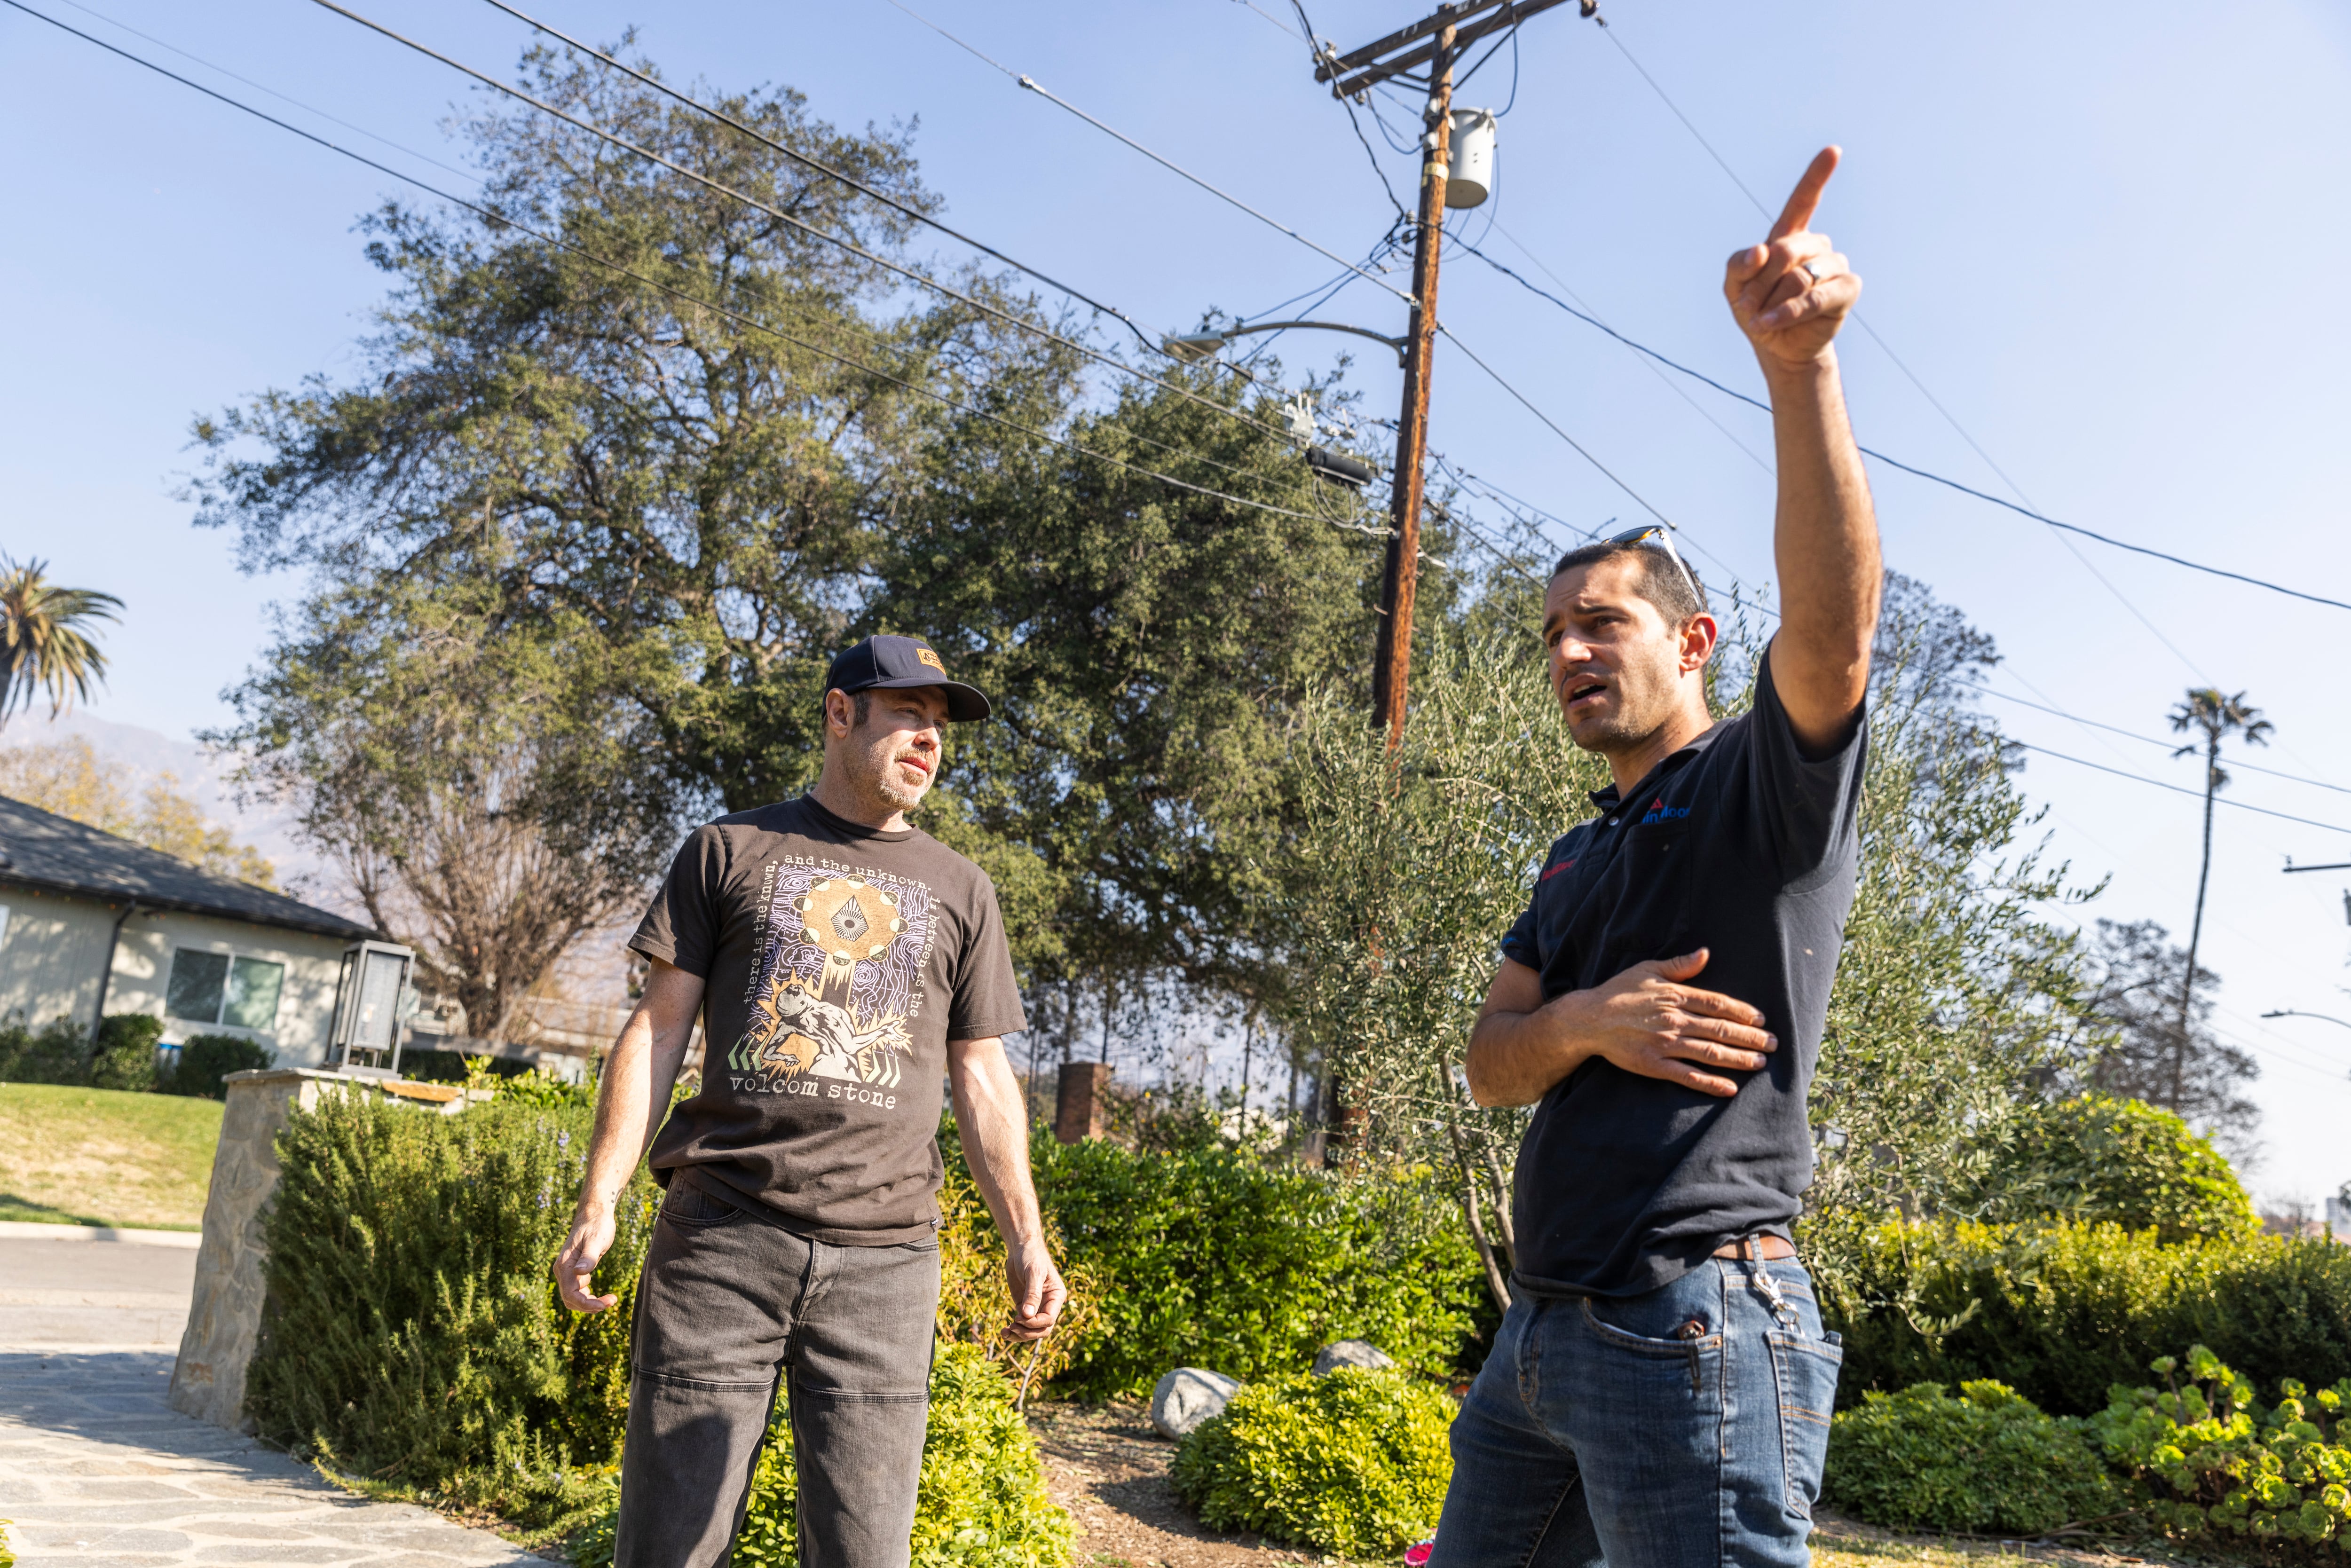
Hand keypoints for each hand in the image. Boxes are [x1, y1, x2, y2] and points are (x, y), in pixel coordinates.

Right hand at [555, 1204, 618, 1312]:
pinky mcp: (575, 1272)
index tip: (604, 1305)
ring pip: (574, 1298)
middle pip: (570, 1300)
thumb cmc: (597, 1224)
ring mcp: (568, 1272)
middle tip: (612, 1301)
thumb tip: (578, 1273)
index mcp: (564, 1265)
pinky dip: (589, 1298)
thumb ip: (588, 1257)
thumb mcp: (596, 1239)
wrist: (595, 1214)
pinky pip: (578, 1292)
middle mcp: (562, 1270)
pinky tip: (602, 1296)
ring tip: (610, 1300)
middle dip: (589, 1306)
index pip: (570, 1294)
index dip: (586, 1303)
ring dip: (589, 1303)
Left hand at [1004, 1240, 1066, 1342]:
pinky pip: (1021, 1323)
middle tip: (1012, 1328)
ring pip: (1031, 1330)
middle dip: (1027, 1332)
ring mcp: (1036, 1307)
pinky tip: (1004, 1330)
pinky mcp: (1024, 1306)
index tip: (1019, 1318)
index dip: (1035, 1323)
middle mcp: (1049, 1304)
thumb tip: (1027, 1316)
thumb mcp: (1033, 1273)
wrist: (1021, 1247)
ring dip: (1018, 1334)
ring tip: (1004, 1333)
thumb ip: (1032, 1294)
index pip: (1049, 1319)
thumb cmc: (1031, 1256)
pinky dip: (1013, 1329)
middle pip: (1042, 1329)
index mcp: (1056, 1296)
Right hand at [1557, 948, 1775, 1096]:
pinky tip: (1729, 1088)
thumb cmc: (1618, 992)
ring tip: (1759, 1063)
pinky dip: (1710, 1083)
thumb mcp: (1647, 970)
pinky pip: (1688, 1076)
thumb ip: (1679, 965)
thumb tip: (1705, 953)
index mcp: (1675, 996)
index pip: (1717, 1004)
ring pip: (1710, 1053)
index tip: (1761, 1019)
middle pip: (1720, 1029)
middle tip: (1772, 1044)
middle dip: (1750, 1038)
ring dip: (1738, 1059)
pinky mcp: (1654, 1065)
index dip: (1742, 1012)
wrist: (1589, 1019)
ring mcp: (1665, 1044)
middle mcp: (1674, 1020)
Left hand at [1725, 147, 1860, 370]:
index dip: (1817, 176)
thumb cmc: (1756, 310)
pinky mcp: (1847, 289)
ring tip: (1761, 318)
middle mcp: (1817, 246)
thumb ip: (1739, 264)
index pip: (1804, 201)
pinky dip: (1789, 312)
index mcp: (1790, 236)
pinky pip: (1817, 296)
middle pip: (1785, 250)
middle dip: (1760, 281)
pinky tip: (1771, 322)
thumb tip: (1760, 252)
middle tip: (1747, 305)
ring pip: (1798, 276)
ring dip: (1771, 301)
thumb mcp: (1734, 286)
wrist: (1775, 346)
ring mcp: (1835, 266)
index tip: (1833, 151)